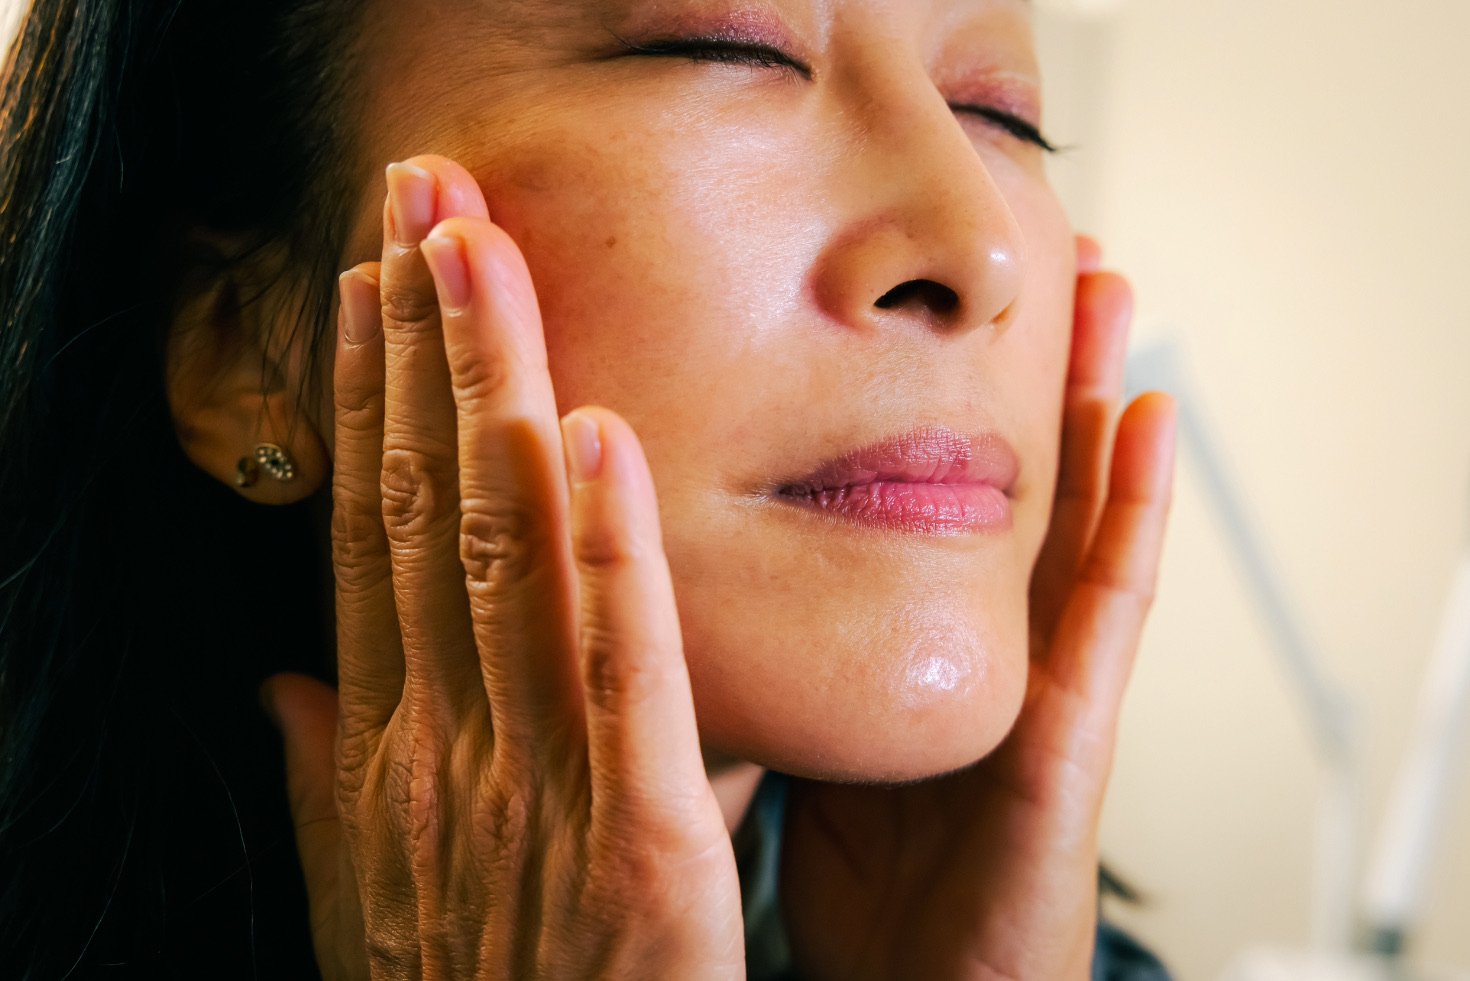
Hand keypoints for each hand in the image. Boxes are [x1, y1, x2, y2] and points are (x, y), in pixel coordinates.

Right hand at [260, 155, 743, 979]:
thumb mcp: (380, 892)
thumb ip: (335, 779)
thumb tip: (284, 683)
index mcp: (398, 751)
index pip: (375, 538)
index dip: (370, 402)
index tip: (370, 286)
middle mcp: (447, 749)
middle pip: (429, 511)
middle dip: (422, 347)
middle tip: (426, 199)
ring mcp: (536, 792)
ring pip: (507, 562)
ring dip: (493, 397)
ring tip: (482, 259)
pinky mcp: (640, 845)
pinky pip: (624, 681)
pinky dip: (606, 557)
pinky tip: (597, 435)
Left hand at [778, 237, 1175, 979]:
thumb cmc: (858, 889)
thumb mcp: (800, 741)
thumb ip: (770, 659)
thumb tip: (678, 580)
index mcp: (914, 646)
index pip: (929, 497)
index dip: (938, 401)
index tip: (926, 302)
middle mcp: (983, 648)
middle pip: (1010, 483)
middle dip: (1030, 370)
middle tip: (1041, 246)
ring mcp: (1034, 688)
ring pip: (1072, 515)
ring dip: (1096, 398)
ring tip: (1106, 283)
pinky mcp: (1064, 746)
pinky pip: (1103, 617)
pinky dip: (1134, 515)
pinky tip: (1150, 420)